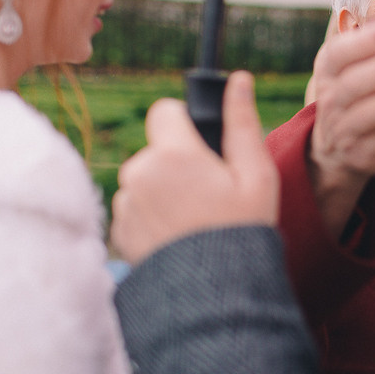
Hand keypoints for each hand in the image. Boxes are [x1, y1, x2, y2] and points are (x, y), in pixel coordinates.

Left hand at [111, 71, 278, 263]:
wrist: (216, 294)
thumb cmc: (242, 230)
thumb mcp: (256, 174)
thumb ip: (242, 122)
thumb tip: (238, 79)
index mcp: (173, 153)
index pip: (164, 110)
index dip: (185, 123)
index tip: (204, 147)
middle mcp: (139, 173)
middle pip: (155, 148)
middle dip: (177, 161)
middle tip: (209, 193)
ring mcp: (124, 204)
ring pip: (144, 178)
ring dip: (163, 189)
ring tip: (194, 221)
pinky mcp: (118, 230)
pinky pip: (134, 207)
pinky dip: (152, 215)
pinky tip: (178, 237)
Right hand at [308, 22, 374, 236]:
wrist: (336, 148)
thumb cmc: (355, 93)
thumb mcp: (352, 66)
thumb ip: (369, 44)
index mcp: (328, 70)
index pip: (338, 54)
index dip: (363, 43)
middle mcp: (331, 100)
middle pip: (353, 85)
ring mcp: (344, 130)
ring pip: (366, 116)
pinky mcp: (362, 155)